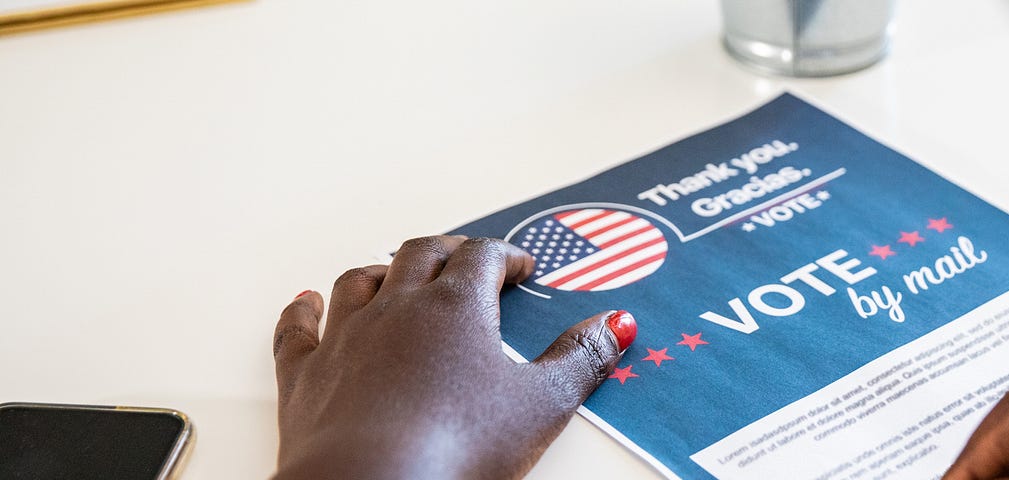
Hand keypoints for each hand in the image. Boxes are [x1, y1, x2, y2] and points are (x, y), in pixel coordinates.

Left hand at [271, 235, 636, 478]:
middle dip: (449, 250)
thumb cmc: (457, 446)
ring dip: (382, 270)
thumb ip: (581, 359)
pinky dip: (302, 310)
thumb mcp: (542, 405)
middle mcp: (397, 308)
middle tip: (468, 256)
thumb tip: (615, 325)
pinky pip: (298, 330)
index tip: (519, 267)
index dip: (506, 256)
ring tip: (397, 271)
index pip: (483, 256)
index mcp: (456, 305)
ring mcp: (345, 338)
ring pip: (360, 280)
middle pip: (422, 254)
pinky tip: (306, 301)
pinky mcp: (306, 376)